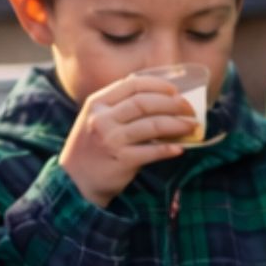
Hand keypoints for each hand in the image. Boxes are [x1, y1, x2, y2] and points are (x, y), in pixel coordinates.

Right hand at [59, 72, 198, 207]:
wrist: (74, 182)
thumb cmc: (90, 148)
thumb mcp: (95, 119)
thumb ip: (117, 106)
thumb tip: (158, 96)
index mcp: (97, 103)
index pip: (132, 84)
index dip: (158, 85)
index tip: (175, 90)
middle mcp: (102, 118)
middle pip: (145, 103)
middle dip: (173, 104)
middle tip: (189, 109)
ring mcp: (111, 139)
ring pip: (153, 125)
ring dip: (177, 125)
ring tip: (192, 126)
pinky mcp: (122, 160)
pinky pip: (153, 151)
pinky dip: (169, 149)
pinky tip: (179, 148)